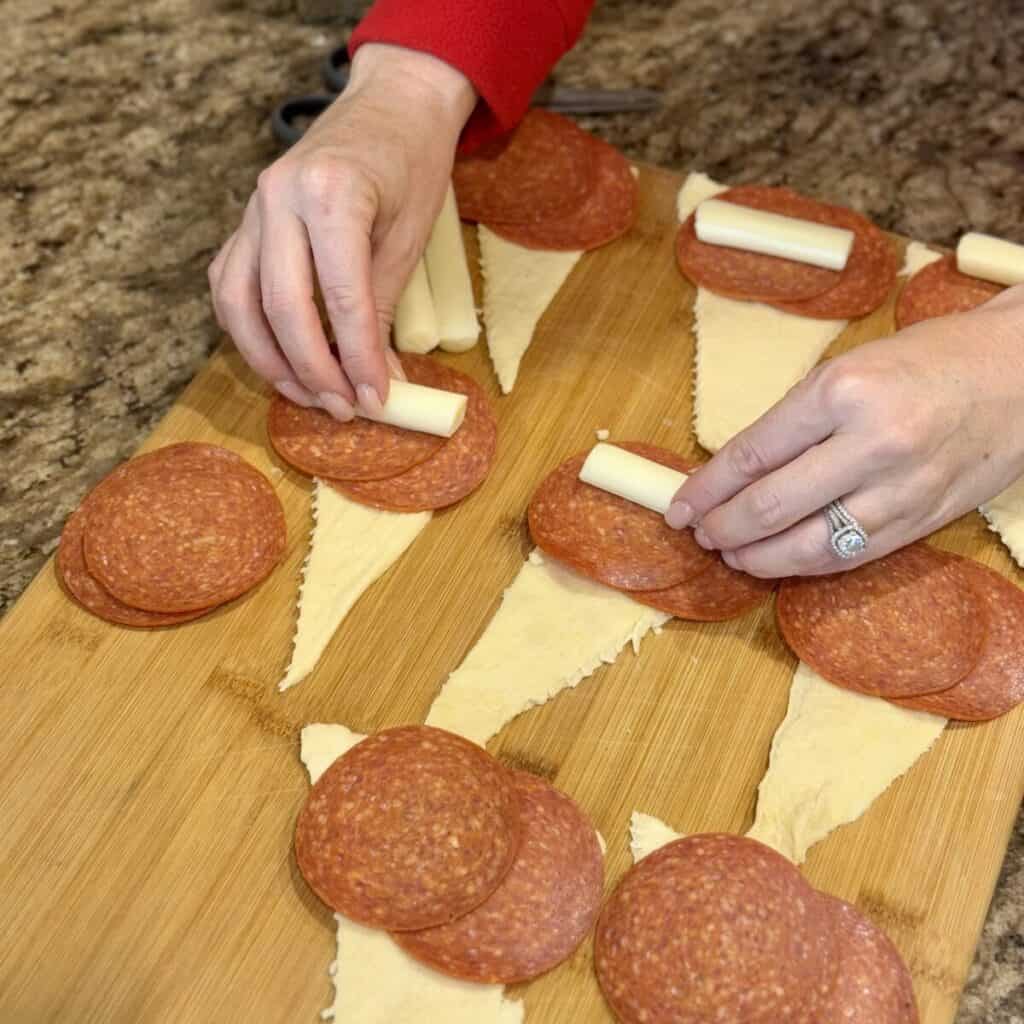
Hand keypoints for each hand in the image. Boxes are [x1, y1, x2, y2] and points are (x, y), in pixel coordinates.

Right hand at [209, 44, 475, 419]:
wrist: (390, 106)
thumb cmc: (411, 166)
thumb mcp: (409, 237)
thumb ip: (382, 308)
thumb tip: (375, 380)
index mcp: (332, 194)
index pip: (340, 298)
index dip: (357, 358)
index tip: (374, 400)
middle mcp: (279, 197)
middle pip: (281, 306)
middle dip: (313, 369)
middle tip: (342, 408)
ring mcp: (253, 208)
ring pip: (239, 302)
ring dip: (269, 360)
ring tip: (308, 394)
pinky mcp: (245, 221)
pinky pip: (230, 284)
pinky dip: (247, 329)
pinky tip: (277, 358)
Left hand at [665, 287, 1023, 577]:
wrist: (1022, 373)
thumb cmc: (929, 361)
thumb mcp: (848, 371)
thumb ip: (794, 422)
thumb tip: (734, 472)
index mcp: (841, 391)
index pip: (750, 455)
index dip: (705, 489)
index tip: (679, 506)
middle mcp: (871, 443)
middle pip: (770, 506)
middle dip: (722, 527)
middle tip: (699, 532)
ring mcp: (901, 488)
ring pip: (806, 545)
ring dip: (755, 557)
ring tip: (730, 553)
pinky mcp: (922, 521)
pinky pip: (848, 557)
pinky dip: (803, 565)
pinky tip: (777, 561)